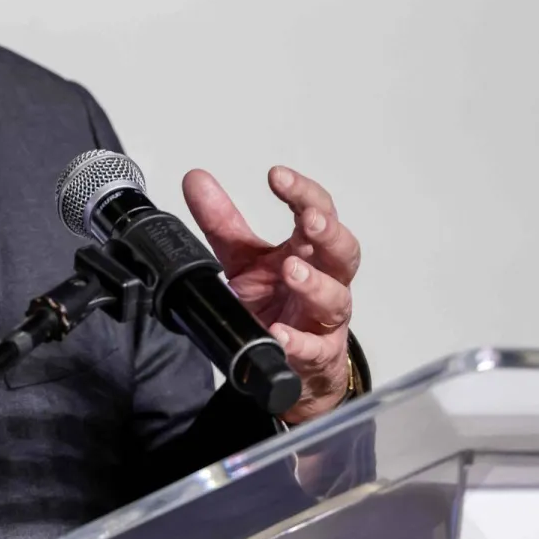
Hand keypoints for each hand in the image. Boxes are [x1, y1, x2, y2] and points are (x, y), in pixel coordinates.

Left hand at [182, 166, 360, 423]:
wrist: (289, 361)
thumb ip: (220, 222)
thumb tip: (196, 180)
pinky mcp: (317, 355)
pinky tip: (279, 334)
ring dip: (315, 283)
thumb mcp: (242, 259)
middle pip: (343, 252)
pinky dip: (297, 342)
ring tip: (292, 270)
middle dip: (330, 233)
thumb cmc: (275, 303)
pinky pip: (314, 350)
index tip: (277, 176)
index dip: (302, 193)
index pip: (316, 212)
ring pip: (335, 299)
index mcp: (307, 251)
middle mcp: (325, 281)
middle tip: (310, 220)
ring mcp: (324, 319)